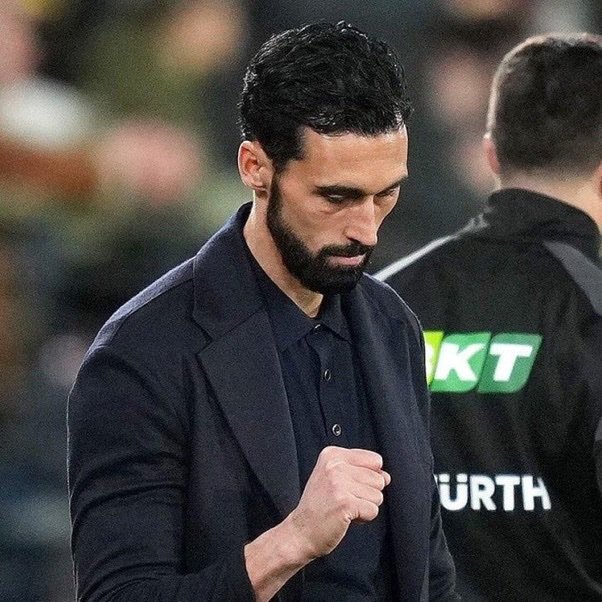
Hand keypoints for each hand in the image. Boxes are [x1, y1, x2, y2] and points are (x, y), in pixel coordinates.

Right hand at [284, 446, 390, 560]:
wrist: (300, 532)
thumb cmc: (319, 506)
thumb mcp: (334, 477)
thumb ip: (361, 471)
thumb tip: (386, 476)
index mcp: (333, 454)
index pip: (375, 460)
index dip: (368, 477)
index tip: (348, 486)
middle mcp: (335, 465)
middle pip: (378, 478)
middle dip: (367, 494)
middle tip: (344, 500)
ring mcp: (339, 483)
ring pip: (378, 495)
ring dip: (365, 506)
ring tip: (344, 508)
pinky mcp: (345, 503)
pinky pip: (373, 510)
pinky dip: (364, 518)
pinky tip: (346, 517)